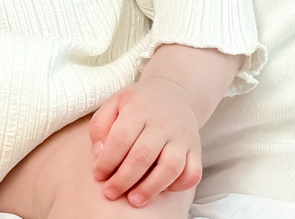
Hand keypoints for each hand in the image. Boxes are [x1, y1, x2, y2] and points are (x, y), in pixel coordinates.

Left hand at [88, 77, 202, 207]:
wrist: (174, 92)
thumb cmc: (138, 104)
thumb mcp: (114, 103)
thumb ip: (100, 126)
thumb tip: (99, 153)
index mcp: (138, 108)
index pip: (121, 137)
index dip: (108, 160)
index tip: (98, 175)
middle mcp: (162, 123)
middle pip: (144, 155)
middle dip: (125, 179)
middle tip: (111, 193)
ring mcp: (182, 137)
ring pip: (171, 167)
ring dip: (151, 188)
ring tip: (134, 200)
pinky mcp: (196, 149)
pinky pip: (193, 173)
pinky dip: (179, 186)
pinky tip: (162, 190)